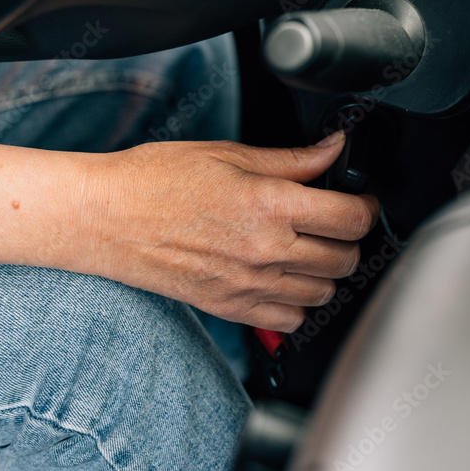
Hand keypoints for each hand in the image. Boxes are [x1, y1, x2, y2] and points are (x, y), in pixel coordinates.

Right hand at [83, 133, 379, 331]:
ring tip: (308, 248)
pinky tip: (284, 278)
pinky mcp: (230, 308)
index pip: (350, 218)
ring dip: (326, 271)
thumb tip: (333, 150)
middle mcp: (265, 250)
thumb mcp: (227, 154)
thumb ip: (291, 159)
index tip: (358, 201)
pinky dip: (297, 303)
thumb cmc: (155, 180)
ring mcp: (248, 285)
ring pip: (323, 293)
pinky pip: (289, 320)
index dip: (365, 207)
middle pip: (344, 258)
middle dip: (349, 237)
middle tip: (333, 220)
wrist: (104, 218)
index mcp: (268, 205)